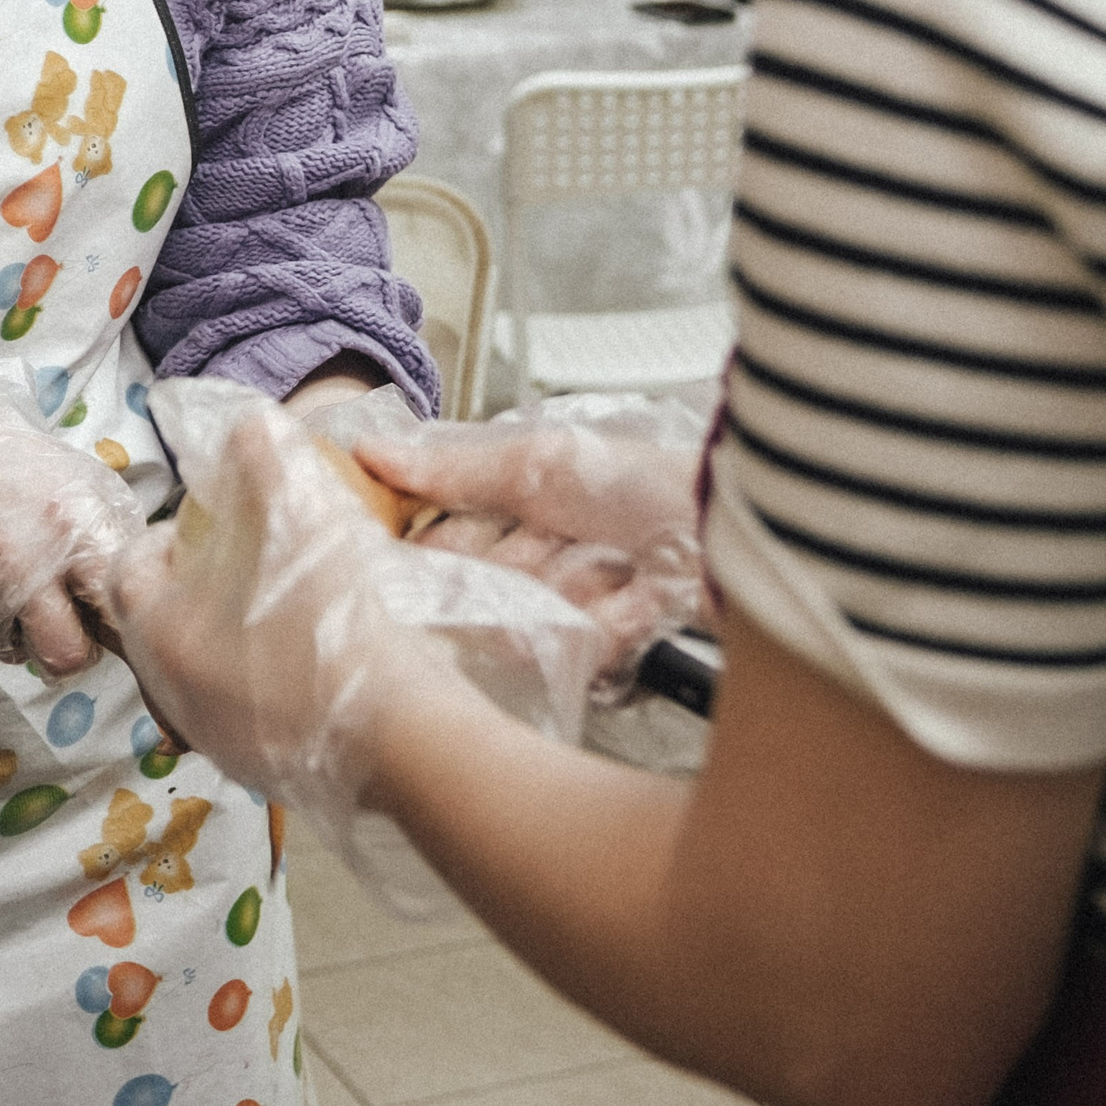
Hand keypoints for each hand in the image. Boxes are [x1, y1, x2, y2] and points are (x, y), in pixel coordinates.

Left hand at [108, 397, 449, 816]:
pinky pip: (240, 715)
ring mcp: (208, 739)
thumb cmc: (334, 613)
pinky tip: (314, 665)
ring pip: (198, 672)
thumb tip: (246, 428)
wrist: (398, 733)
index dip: (171, 532)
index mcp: (158, 628)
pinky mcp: (253, 772)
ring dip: (228, 637)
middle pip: (161, 620)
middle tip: (254, 564)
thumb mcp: (298, 500)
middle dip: (197, 587)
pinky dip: (264, 685)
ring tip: (286, 612)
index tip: (221, 525)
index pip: (131, 566)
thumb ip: (261, 448)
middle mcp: (167, 690)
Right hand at [356, 408, 707, 697]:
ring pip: (527, 625)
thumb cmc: (643, 481)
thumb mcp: (537, 462)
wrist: (735, 527)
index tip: (425, 554)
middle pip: (483, 591)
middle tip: (552, 549)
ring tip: (615, 567)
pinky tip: (640, 597)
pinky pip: (576, 655)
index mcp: (513, 508)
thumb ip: (450, 469)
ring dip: (574, 594)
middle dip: (519, 572)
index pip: (445, 543)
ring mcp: (571, 608)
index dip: (441, 549)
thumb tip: (370, 451)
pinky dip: (613, 624)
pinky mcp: (604, 651)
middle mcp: (536, 560)